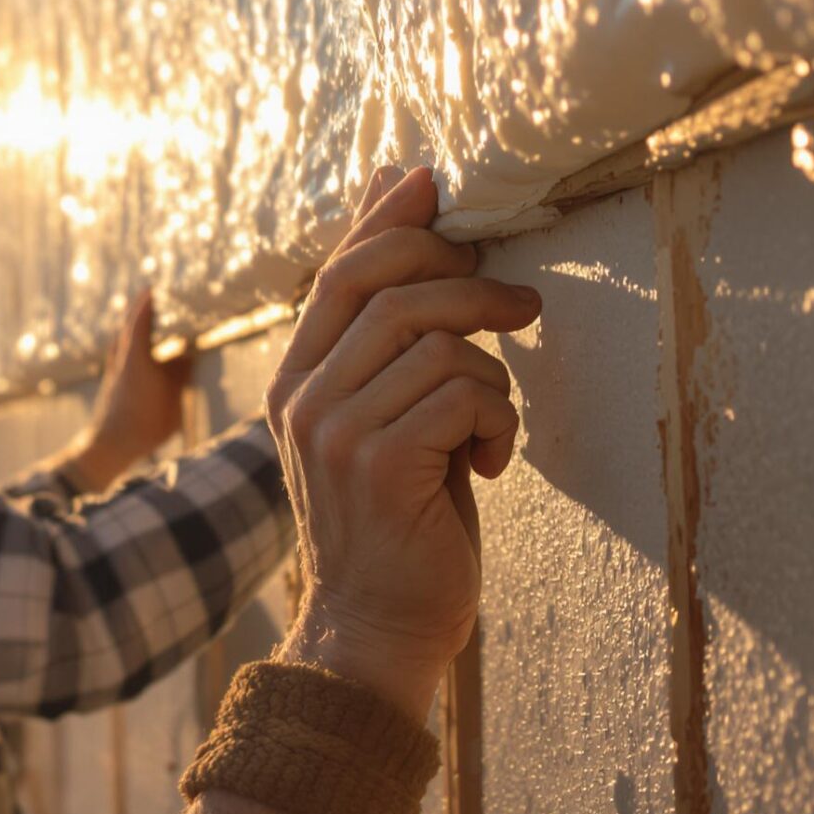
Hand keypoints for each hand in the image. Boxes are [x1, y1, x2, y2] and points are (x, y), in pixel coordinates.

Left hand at [68, 289, 195, 490]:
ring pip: (124, 335)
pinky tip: (143, 345)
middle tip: (158, 293)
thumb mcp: (173, 397)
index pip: (142, 317)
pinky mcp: (112, 377)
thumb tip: (191, 354)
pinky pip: (122, 349)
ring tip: (152, 314)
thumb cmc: (145, 422)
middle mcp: (121, 354)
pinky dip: (132, 340)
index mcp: (135, 354)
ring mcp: (114, 365)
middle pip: (130, 322)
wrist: (111, 444)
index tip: (162, 285)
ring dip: (136, 322)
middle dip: (143, 306)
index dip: (151, 300)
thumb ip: (181, 373)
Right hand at [266, 166, 539, 718]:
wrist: (378, 630)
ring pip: (436, 339)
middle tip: (520, 305)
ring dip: (493, 373)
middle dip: (465, 278)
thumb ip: (388, 339)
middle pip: (384, 284)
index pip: (339, 269)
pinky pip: (462, 393)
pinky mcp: (380, 463)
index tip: (436, 184)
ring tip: (497, 419)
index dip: (389, 218)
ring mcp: (335, 430)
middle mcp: (302, 398)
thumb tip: (405, 226)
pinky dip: (500, 420)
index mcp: (294, 380)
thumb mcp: (385, 417)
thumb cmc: (399, 520)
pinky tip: (492, 463)